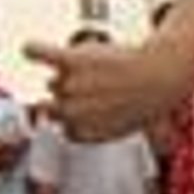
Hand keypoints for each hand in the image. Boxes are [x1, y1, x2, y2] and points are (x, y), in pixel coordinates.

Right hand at [25, 34, 190, 141]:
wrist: (161, 77)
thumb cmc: (154, 99)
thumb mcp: (145, 123)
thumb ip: (129, 132)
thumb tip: (154, 144)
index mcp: (86, 133)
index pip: (68, 130)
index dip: (81, 118)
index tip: (97, 107)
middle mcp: (73, 113)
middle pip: (54, 106)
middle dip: (71, 98)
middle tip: (96, 87)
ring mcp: (70, 87)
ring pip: (53, 83)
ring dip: (67, 77)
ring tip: (94, 70)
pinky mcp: (71, 61)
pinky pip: (39, 54)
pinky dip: (33, 51)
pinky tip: (32, 50)